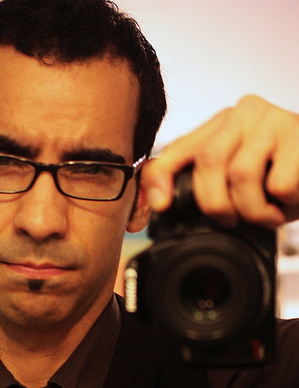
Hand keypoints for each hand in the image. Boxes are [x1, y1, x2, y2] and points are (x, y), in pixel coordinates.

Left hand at [141, 95, 298, 227]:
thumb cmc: (282, 178)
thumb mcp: (236, 183)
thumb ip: (199, 185)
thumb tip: (156, 202)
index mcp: (221, 124)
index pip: (178, 148)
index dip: (161, 178)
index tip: (161, 207)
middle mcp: (244, 114)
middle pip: (207, 162)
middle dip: (216, 204)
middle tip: (234, 219)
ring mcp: (274, 119)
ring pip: (241, 174)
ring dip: (253, 209)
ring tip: (267, 213)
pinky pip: (278, 183)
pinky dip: (283, 204)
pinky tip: (290, 200)